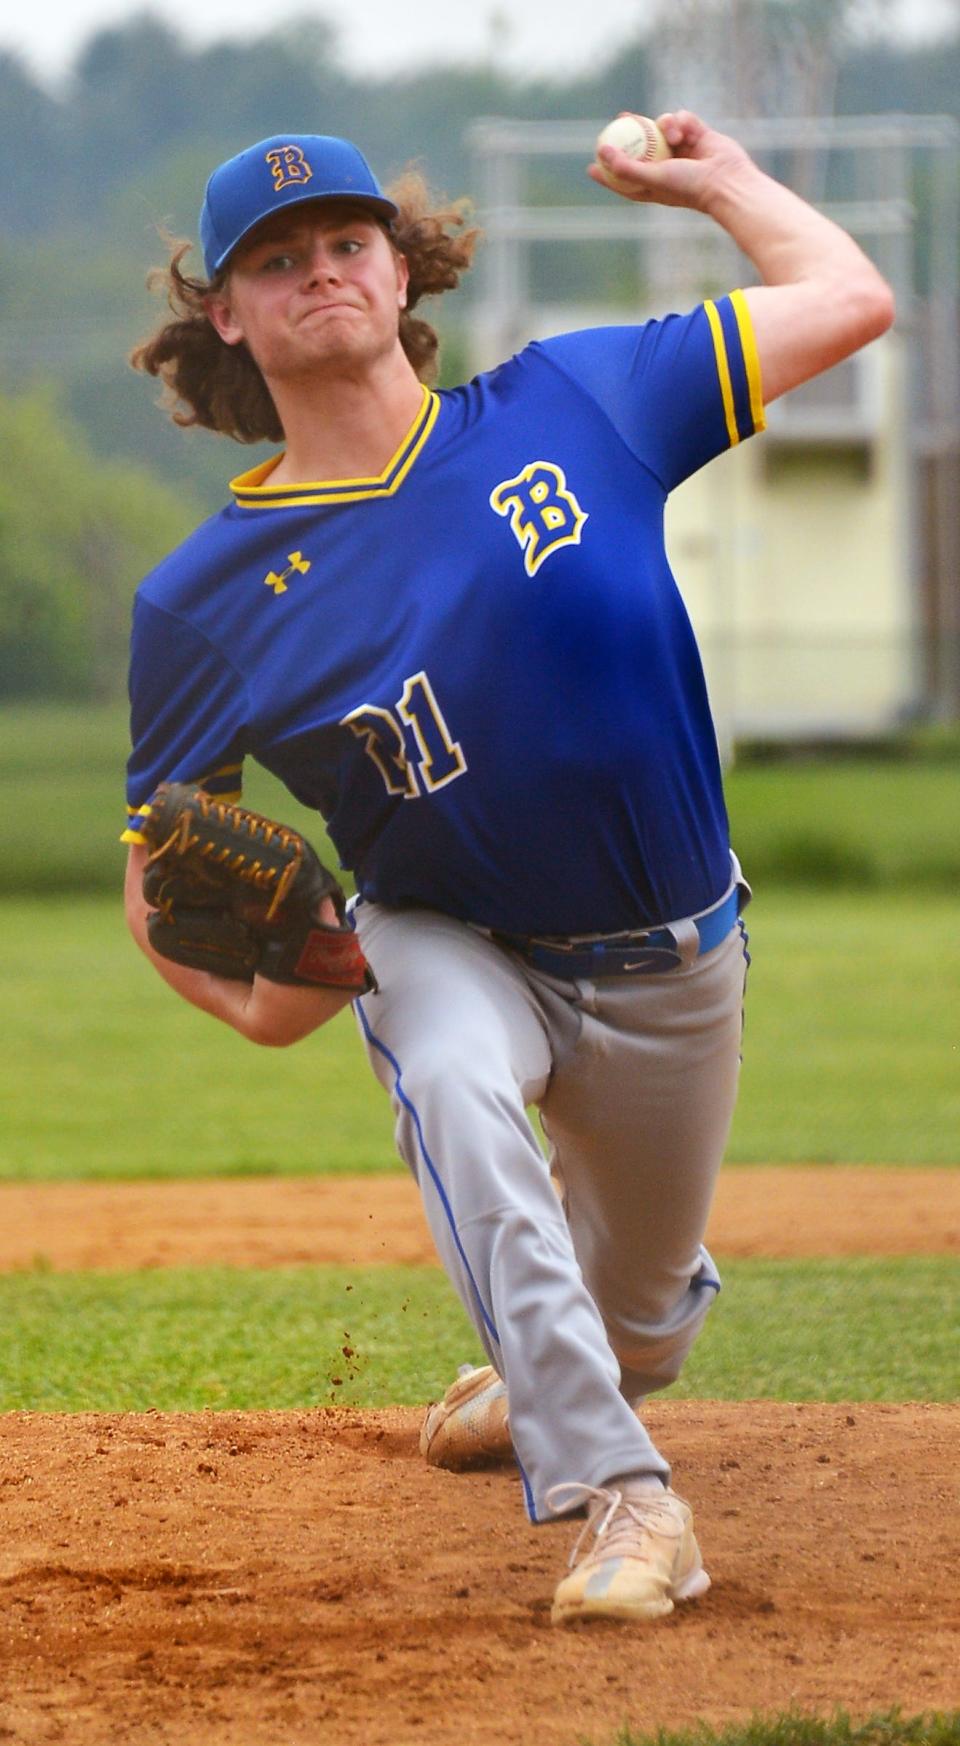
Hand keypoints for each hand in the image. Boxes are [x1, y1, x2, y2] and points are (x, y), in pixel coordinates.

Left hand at [588, 110, 754, 214]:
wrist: (725, 181)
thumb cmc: (688, 187)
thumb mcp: (653, 178)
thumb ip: (625, 167)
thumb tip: (601, 151)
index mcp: (655, 185)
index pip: (625, 178)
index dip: (608, 172)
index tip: (591, 166)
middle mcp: (667, 167)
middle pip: (642, 147)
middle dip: (630, 134)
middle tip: (617, 120)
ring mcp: (683, 150)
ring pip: (663, 128)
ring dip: (665, 125)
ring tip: (673, 135)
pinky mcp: (698, 135)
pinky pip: (682, 119)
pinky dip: (681, 121)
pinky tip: (685, 130)